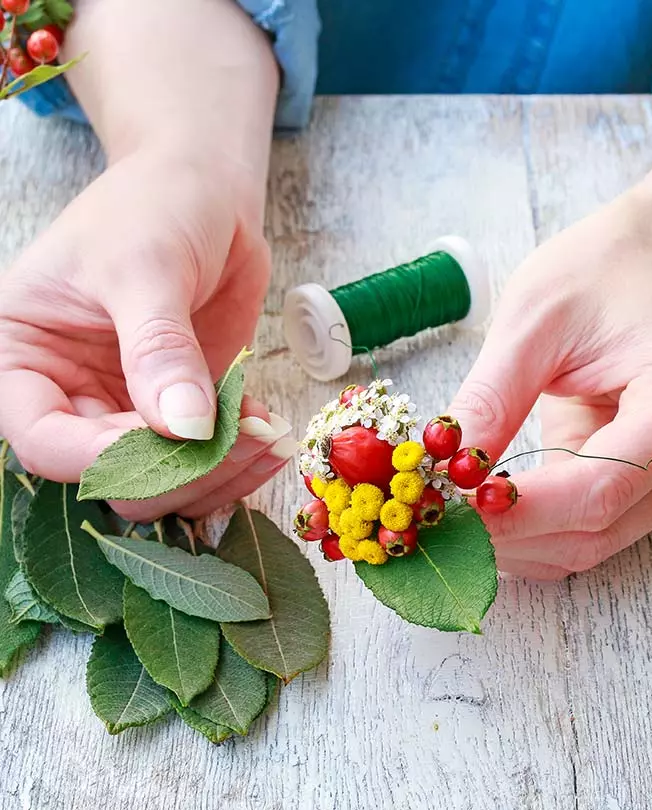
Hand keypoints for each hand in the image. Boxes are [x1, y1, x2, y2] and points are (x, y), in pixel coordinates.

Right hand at [0, 145, 294, 520]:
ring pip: (163, 481)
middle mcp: (71, 393)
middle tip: (245, 440)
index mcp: (25, 357)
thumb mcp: (146, 265)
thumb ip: (159, 348)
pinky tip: (270, 428)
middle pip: (110, 474)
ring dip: (218, 473)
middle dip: (179, 470)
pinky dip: (239, 459)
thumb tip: (184, 429)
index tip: (174, 440)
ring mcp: (129, 406)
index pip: (44, 439)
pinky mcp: (182, 410)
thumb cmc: (154, 205)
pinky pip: (204, 461)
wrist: (204, 192)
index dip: (104, 456)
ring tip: (269, 437)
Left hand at [448, 187, 651, 578]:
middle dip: (506, 534)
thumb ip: (491, 398)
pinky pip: (589, 525)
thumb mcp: (533, 319)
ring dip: (515, 541)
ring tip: (449, 513)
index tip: (449, 507)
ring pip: (591, 542)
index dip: (518, 510)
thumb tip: (444, 469)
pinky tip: (483, 505)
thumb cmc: (604, 269)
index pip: (601, 485)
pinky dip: (532, 527)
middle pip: (595, 529)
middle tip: (433, 518)